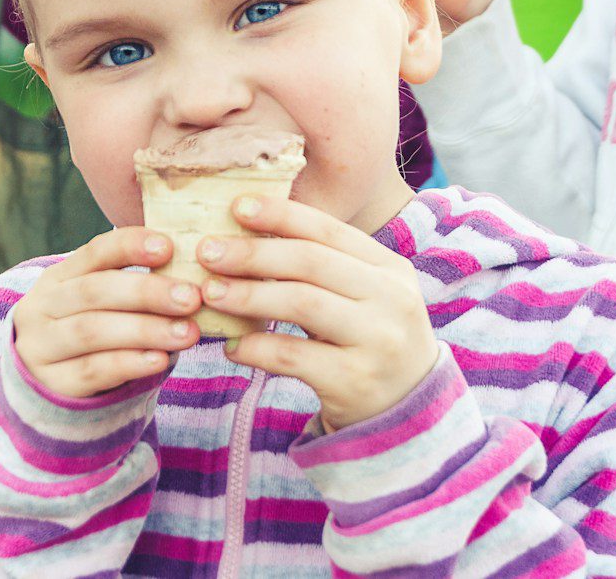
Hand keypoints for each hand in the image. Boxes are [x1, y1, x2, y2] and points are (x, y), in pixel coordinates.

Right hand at [12, 227, 201, 398]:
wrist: (53, 385)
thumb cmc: (96, 330)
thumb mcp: (103, 302)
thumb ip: (134, 285)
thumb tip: (192, 269)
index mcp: (59, 277)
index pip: (94, 252)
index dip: (129, 246)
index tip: (168, 247)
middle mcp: (43, 307)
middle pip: (95, 291)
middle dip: (146, 292)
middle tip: (191, 298)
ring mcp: (42, 346)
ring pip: (93, 331)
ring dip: (146, 329)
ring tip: (187, 333)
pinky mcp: (53, 384)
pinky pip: (93, 370)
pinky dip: (130, 363)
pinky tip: (160, 359)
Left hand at [196, 196, 438, 431]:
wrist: (408, 407)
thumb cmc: (369, 338)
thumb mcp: (364, 294)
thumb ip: (323, 266)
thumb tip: (249, 229)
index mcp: (390, 267)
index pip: (329, 231)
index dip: (281, 215)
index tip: (237, 206)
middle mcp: (392, 299)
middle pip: (311, 262)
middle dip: (254, 253)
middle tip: (207, 252)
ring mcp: (377, 341)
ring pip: (302, 304)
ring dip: (249, 295)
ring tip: (211, 293)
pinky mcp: (355, 381)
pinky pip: (293, 357)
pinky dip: (255, 347)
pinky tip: (231, 346)